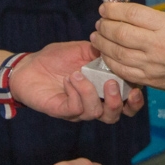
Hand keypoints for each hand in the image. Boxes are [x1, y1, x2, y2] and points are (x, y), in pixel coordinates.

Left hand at [13, 40, 144, 122]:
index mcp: (103, 89)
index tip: (137, 87)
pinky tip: (69, 80)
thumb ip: (100, 51)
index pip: (126, 101)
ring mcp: (78, 109)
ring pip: (96, 112)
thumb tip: (117, 49)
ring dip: (91, 92)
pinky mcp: (62, 111)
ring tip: (78, 74)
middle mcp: (93, 102)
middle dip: (118, 102)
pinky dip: (76, 93)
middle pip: (115, 115)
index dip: (135, 99)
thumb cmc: (55, 59)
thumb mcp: (82, 49)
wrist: (28, 66)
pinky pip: (76, 109)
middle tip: (111, 84)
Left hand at [91, 2, 164, 94]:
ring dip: (102, 43)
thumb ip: (152, 19)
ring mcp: (152, 65)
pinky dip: (110, 61)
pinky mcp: (149, 80)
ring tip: (97, 36)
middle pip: (120, 33)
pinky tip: (106, 54)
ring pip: (117, 53)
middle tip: (99, 22)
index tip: (105, 7)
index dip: (114, 9)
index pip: (132, 14)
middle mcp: (157, 46)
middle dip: (105, 26)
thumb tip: (125, 15)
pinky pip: (122, 70)